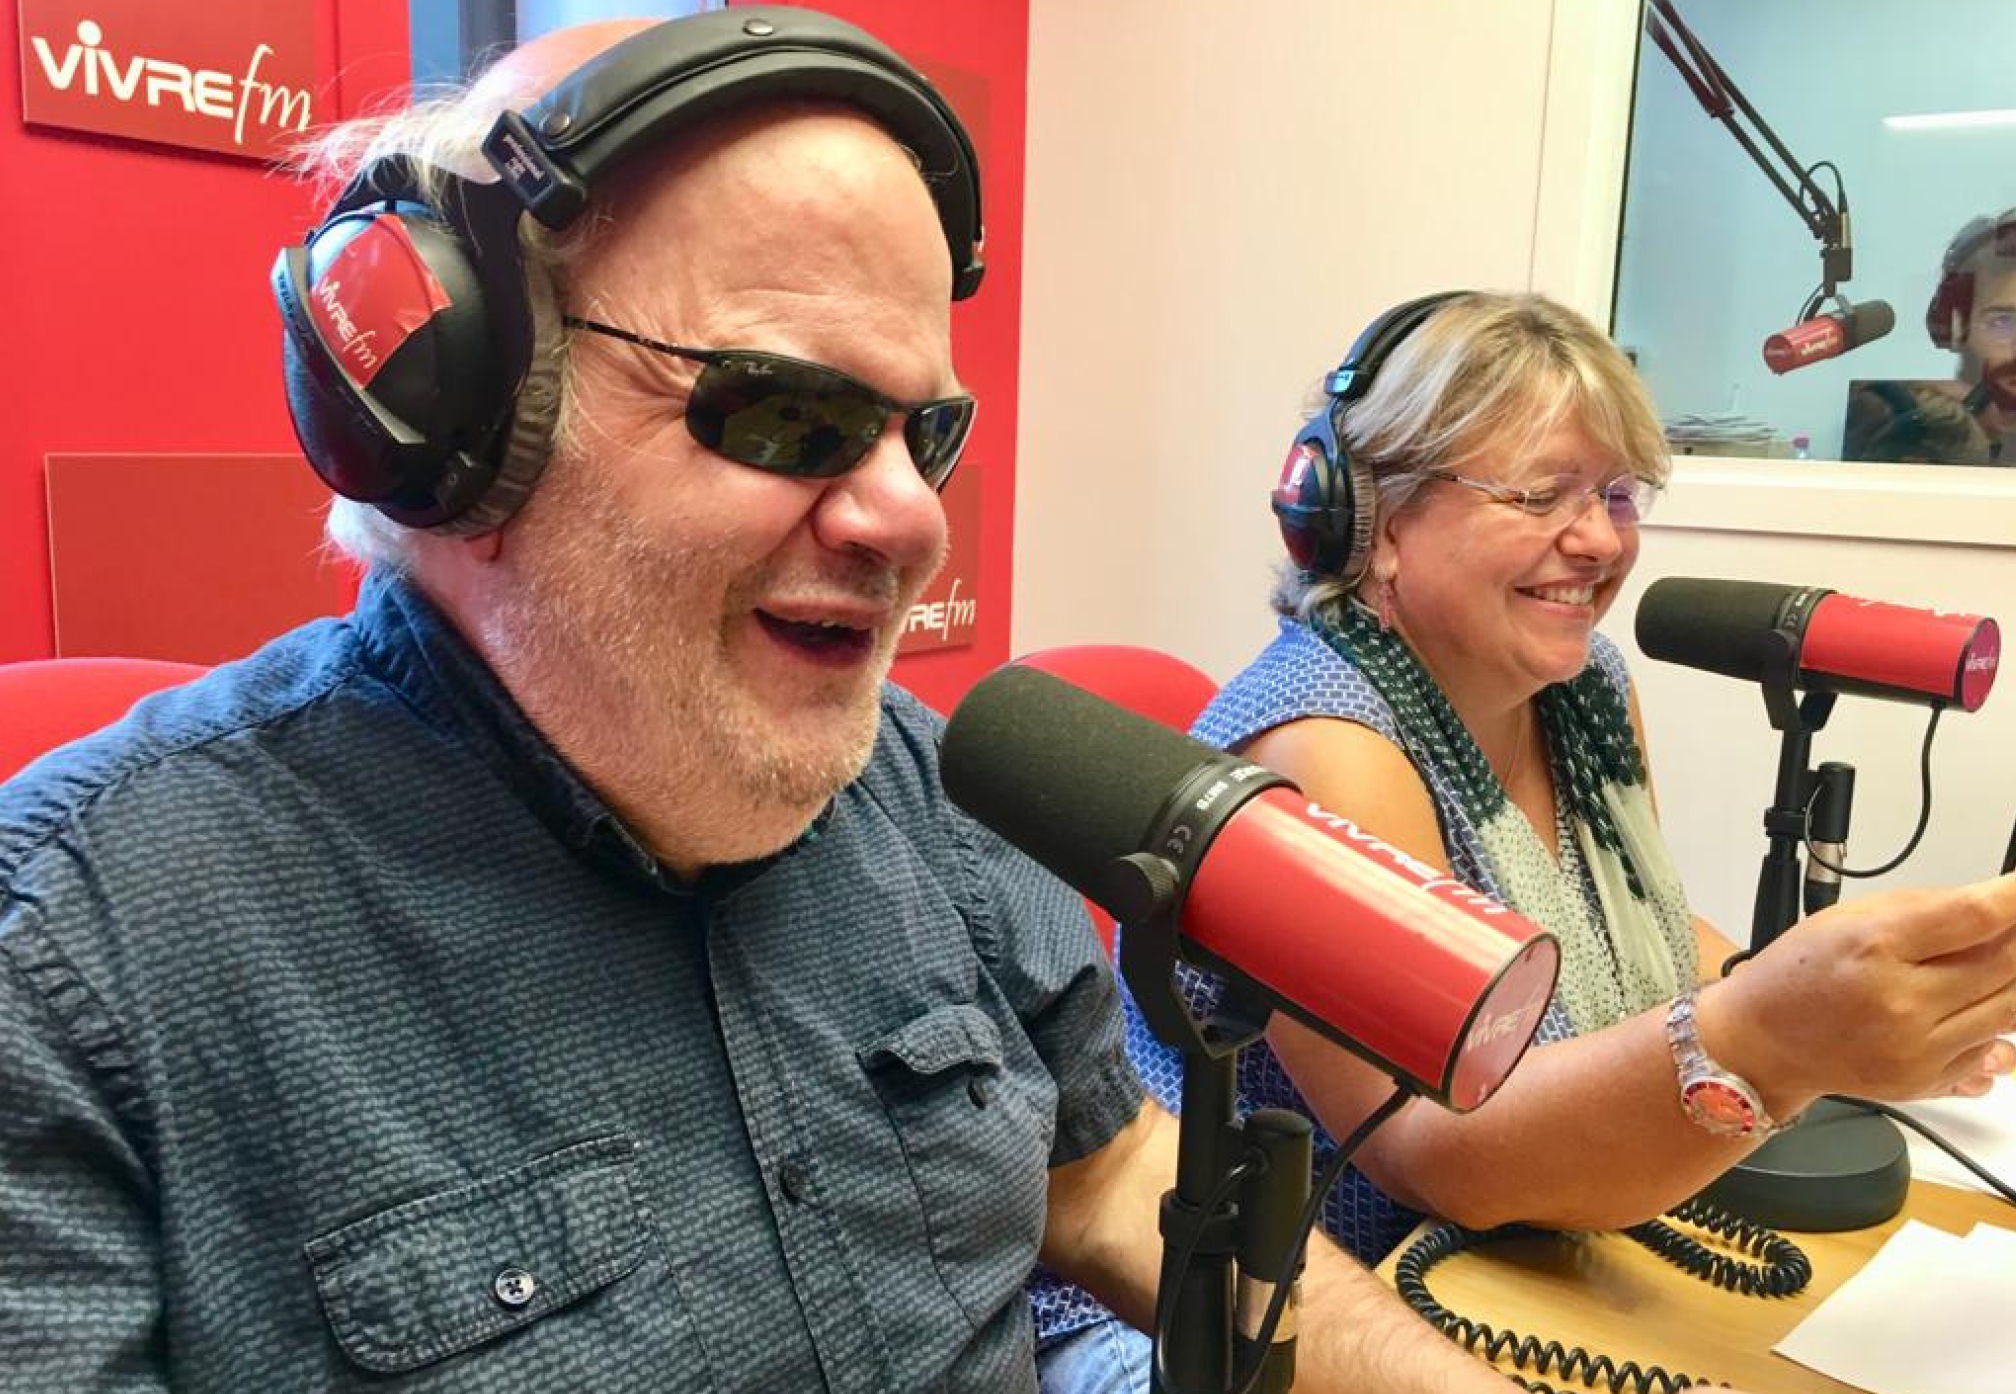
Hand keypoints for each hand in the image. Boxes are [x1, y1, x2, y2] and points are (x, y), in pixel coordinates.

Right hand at [1700, 874, 2015, 1110]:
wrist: (1762, 1041)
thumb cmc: (1799, 975)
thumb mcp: (1849, 918)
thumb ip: (1926, 909)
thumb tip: (1997, 909)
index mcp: (1875, 946)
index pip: (1974, 915)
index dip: (2015, 899)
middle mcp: (1900, 1002)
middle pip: (2004, 963)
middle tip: (2010, 927)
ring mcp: (1916, 1049)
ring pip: (2008, 1009)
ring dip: (2010, 980)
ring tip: (1992, 963)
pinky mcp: (1926, 1081)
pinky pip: (1990, 1050)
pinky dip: (1993, 1024)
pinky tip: (1968, 1005)